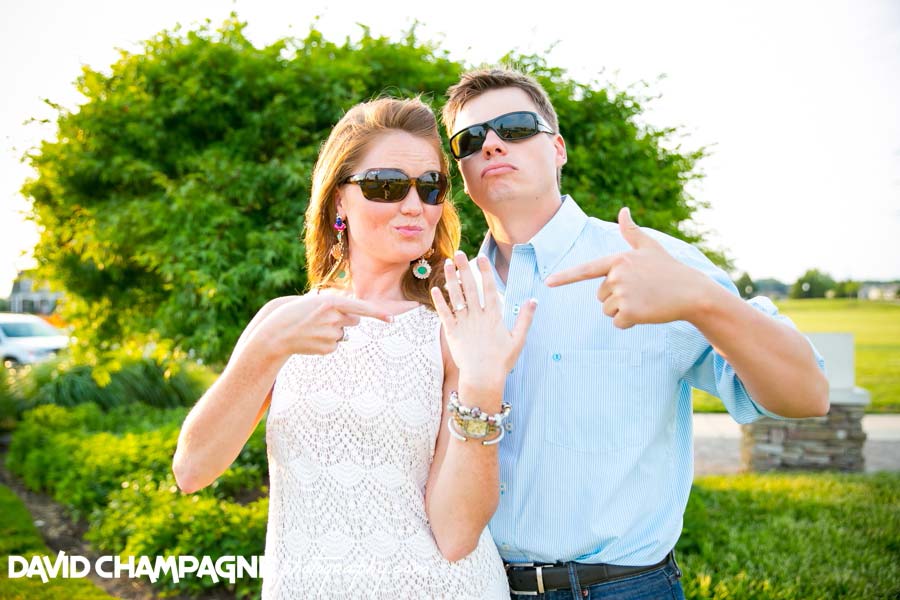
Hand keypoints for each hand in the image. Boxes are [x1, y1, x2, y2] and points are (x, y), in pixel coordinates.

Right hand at [261, 293, 391, 356]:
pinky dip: (326, 342)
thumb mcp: (314, 301)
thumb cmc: (294, 313)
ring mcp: (330, 334)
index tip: (392, 319)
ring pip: (343, 333)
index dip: (379, 313)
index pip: (362, 308)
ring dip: (333, 331)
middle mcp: (333, 318)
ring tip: (313, 329)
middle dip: (346, 319)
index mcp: (331, 302)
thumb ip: (335, 304)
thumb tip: (354, 313)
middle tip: (325, 319)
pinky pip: (335, 345)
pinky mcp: (327, 348)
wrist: (276, 333)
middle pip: (355, 320)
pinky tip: (312, 339)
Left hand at [431, 251, 535, 384]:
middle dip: (464, 268)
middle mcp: (477, 317)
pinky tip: (435, 289)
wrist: (482, 378)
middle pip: (470, 288)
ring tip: (447, 264)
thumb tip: (534, 300)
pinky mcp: (452, 333)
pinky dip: (440, 301)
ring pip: (456, 297)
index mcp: (494, 317)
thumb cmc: (502, 361)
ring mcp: (464, 324)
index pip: (489, 288)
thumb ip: (525, 319)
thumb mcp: (518, 340)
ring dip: (451, 279)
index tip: (481, 257)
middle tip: (459, 253)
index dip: (485, 271)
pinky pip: (444, 314)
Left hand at [544, 207, 711, 328]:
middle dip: (618, 298)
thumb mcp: (650, 247)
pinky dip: (630, 323)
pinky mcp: (628, 312)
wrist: (692, 292)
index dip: (565, 277)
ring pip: (608, 311)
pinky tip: (647, 313)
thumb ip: (632, 232)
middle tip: (641, 292)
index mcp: (618, 259)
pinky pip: (617, 323)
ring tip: (645, 301)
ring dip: (624, 311)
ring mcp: (622, 293)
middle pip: (601, 296)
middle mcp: (616, 275)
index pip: (586, 269)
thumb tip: (623, 210)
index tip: (548, 283)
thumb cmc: (670, 269)